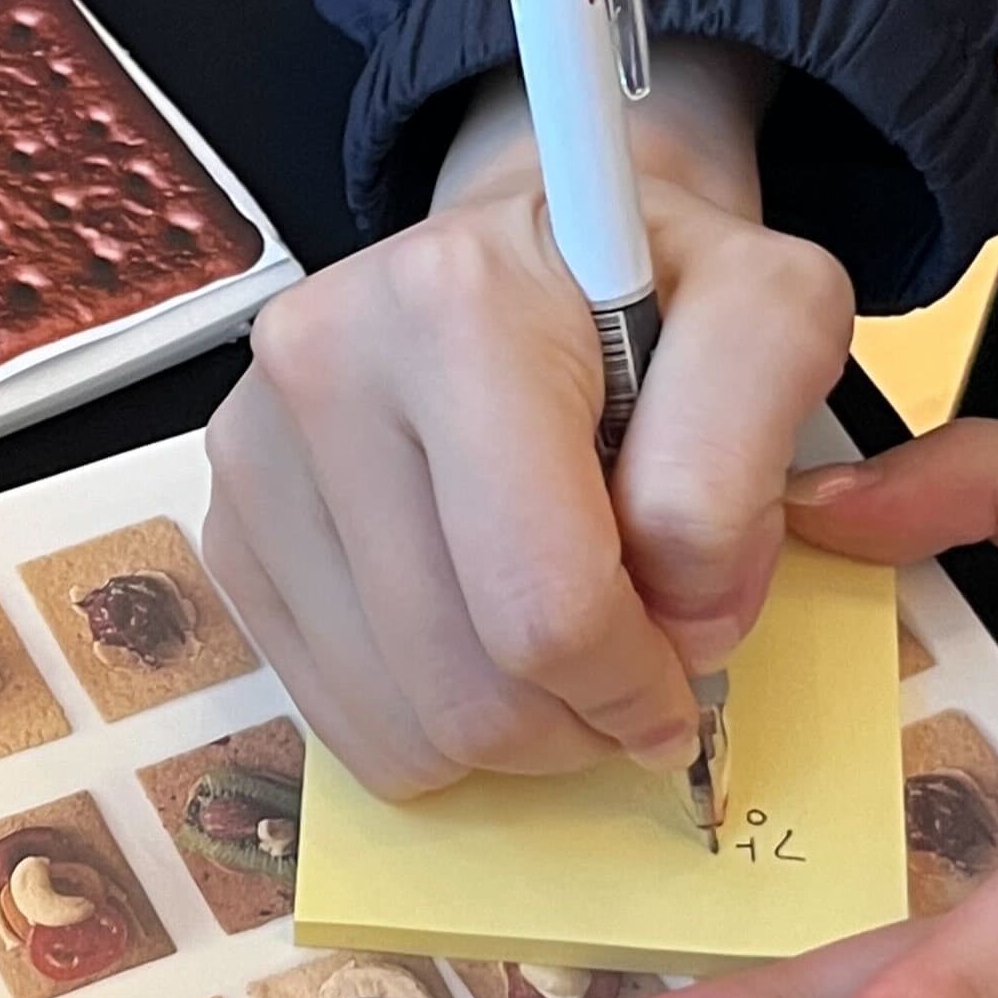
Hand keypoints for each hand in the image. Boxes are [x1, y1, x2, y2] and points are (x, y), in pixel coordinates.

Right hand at [203, 46, 851, 798]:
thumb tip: (676, 626)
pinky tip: (481, 641)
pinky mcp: (228, 535)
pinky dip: (436, 728)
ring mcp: (254, 458)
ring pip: (403, 727)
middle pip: (469, 686)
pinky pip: (341, 724)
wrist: (521, 263)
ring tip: (562, 640)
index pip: (546, 603)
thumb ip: (745, 471)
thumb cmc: (648, 298)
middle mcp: (323, 367)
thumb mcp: (770, 317)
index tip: (689, 662)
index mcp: (456, 304)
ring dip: (514, 735)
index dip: (645, 682)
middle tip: (635, 666)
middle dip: (582, 719)